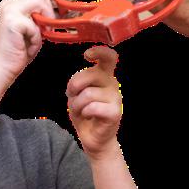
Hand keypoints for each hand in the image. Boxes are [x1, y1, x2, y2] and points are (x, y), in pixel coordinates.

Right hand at [0, 0, 54, 86]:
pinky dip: (37, 36)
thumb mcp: (30, 28)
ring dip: (45, 16)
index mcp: (10, 4)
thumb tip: (54, 6)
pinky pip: (35, 22)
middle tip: (47, 25)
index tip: (49, 13)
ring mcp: (9, 12)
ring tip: (42, 33)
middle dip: (47, 6)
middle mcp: (7, 4)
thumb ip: (37, 14)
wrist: (2, 69)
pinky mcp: (12, 22)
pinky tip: (31, 45)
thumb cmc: (16, 52)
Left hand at [66, 45, 121, 159]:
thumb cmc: (84, 113)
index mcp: (104, 76)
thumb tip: (77, 82)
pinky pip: (93, 107)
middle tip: (73, 97)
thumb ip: (78, 82)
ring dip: (77, 104)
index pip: (109, 57)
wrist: (93, 137)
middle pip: (90, 74)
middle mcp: (112, 83)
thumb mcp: (76, 94)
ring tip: (81, 111)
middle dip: (74, 87)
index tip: (87, 54)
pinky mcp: (115, 113)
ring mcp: (115, 98)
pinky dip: (84, 113)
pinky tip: (88, 116)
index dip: (99, 51)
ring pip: (88, 94)